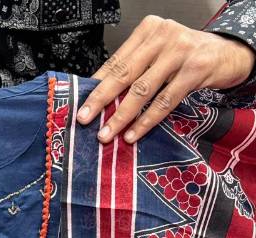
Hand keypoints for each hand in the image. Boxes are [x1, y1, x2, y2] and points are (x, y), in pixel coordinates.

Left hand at [76, 15, 255, 142]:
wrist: (228, 53)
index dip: (96, 84)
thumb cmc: (188, 55)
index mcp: (148, 30)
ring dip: (121, 116)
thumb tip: (102, 95)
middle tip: (85, 118)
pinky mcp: (194, 71)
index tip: (81, 103)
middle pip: (124, 73)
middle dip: (101, 99)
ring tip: (106, 133)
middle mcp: (162, 37)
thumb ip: (136, 68)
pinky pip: (164, 101)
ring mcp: (179, 52)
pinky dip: (146, 121)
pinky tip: (133, 134)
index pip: (116, 60)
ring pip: (142, 90)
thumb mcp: (159, 54)